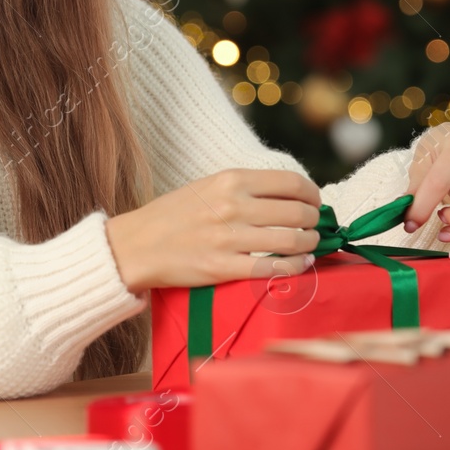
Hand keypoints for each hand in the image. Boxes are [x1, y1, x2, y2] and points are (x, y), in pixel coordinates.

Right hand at [104, 169, 321, 292]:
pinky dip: (294, 268)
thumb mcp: (207, 186)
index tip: (315, 203)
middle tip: (314, 228)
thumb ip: (244, 188)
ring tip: (310, 246)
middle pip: (297, 213)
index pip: (291, 183)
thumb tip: (288, 196)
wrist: (134, 246)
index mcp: (230, 180)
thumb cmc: (172, 215)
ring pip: (291, 241)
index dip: (312, 194)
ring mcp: (228, 238)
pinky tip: (299, 265)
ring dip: (309, 245)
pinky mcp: (223, 268)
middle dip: (313, 222)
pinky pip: (272, 269)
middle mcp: (232, 206)